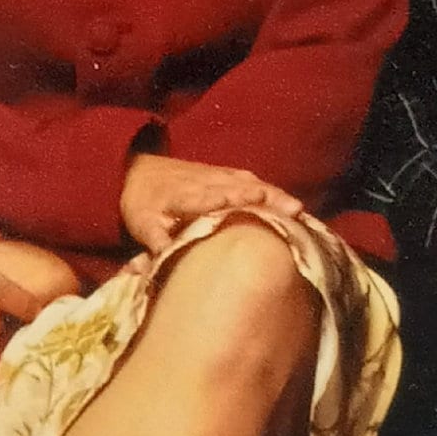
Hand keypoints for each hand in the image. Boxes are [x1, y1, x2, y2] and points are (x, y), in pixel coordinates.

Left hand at [119, 153, 301, 254]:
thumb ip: (154, 242)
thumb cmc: (142, 203)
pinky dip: (270, 190)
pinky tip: (288, 202)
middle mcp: (206, 182)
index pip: (211, 195)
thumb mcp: (141, 223)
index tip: (255, 201)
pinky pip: (250, 180)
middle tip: (295, 210)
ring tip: (299, 209)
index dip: (232, 197)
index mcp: (185, 195)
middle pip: (240, 187)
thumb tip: (161, 264)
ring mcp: (218, 176)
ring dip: (274, 194)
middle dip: (267, 197)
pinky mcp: (225, 174)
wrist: (137, 170)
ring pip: (250, 183)